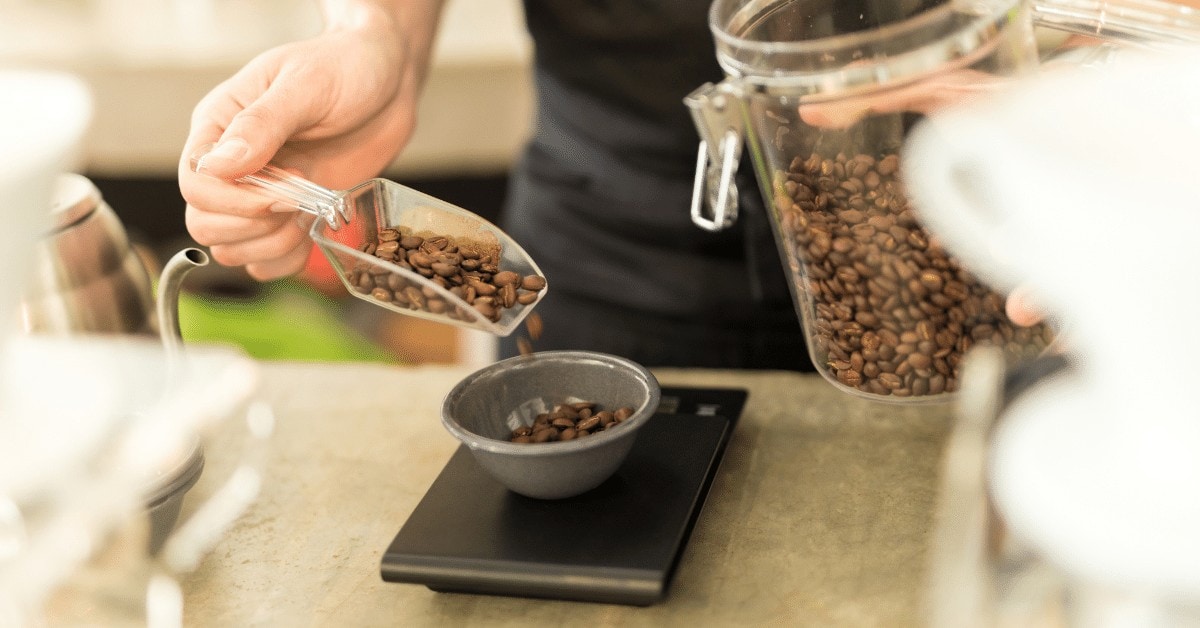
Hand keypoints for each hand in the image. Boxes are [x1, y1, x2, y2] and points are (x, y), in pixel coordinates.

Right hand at [178, 1, 442, 279]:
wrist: (387, 81)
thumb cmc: (345, 68)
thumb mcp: (305, 85)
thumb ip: (262, 125)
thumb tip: (219, 166)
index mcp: (219, 125)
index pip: (195, 184)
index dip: (236, 201)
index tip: (288, 188)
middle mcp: (230, 165)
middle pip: (204, 224)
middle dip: (254, 226)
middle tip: (300, 200)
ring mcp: (258, 194)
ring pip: (232, 250)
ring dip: (272, 245)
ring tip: (310, 212)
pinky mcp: (288, 215)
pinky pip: (265, 261)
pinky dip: (286, 259)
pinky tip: (312, 231)